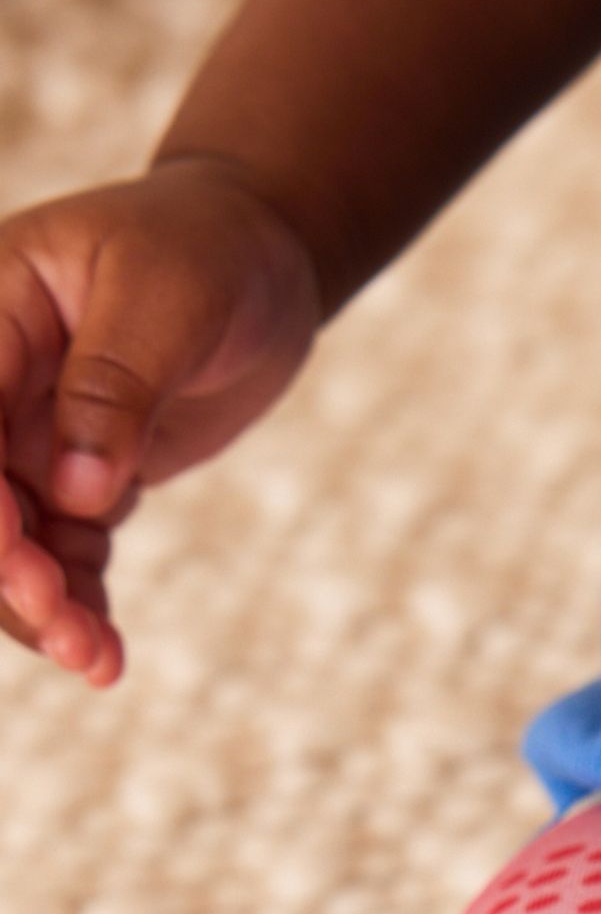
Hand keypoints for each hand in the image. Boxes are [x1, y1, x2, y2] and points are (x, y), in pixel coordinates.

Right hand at [0, 158, 323, 684]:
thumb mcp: (169, 297)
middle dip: (6, 572)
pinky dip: (78, 604)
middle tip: (70, 635)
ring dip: (39, 608)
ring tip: (97, 662)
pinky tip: (107, 657)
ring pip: (8, 541)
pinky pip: (60, 555)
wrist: (261, 257)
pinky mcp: (77, 478)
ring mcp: (29, 434)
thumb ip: (116, 385)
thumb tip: (78, 491)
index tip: (21, 559)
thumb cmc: (210, 251)